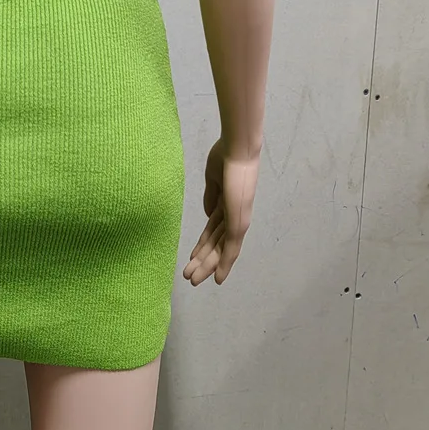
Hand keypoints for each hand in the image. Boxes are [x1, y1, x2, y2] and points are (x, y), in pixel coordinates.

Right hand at [183, 137, 258, 285]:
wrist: (237, 149)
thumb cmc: (224, 157)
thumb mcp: (213, 179)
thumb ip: (211, 198)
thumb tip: (208, 215)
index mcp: (226, 204)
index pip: (213, 230)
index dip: (202, 244)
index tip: (192, 257)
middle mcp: (234, 215)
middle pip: (216, 243)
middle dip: (202, 259)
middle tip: (189, 276)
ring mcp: (238, 220)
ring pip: (221, 250)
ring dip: (207, 265)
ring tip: (192, 279)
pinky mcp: (239, 223)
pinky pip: (231, 248)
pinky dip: (224, 265)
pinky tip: (218, 279)